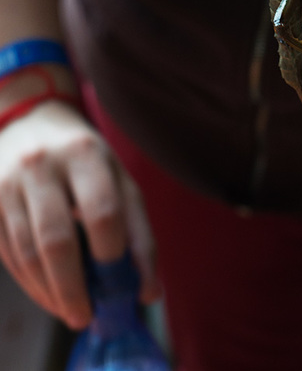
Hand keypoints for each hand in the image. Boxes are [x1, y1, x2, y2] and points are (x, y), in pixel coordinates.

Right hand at [0, 101, 158, 327]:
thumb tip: (148, 292)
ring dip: (50, 293)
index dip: (112, 257)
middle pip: (56, 239)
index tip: (121, 291)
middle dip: (73, 288)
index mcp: (84, 152)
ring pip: (27, 254)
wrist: (29, 122)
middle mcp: (41, 164)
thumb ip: (137, 232)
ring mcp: (7, 183)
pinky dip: (30, 284)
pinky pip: (8, 255)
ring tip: (71, 311)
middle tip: (87, 317)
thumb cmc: (85, 160)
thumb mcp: (119, 178)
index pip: (101, 212)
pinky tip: (50, 294)